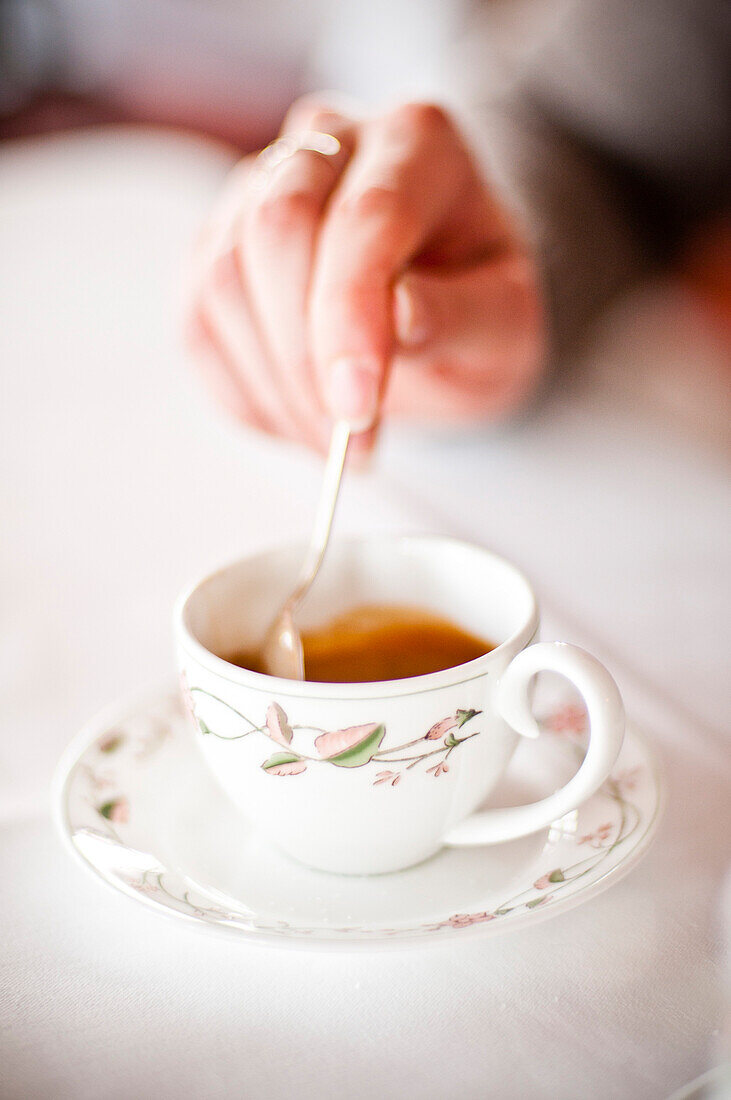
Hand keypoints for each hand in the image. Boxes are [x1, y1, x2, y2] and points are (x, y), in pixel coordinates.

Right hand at [184, 96, 545, 452]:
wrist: (443, 312)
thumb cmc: (477, 310)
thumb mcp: (506, 323)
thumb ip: (464, 315)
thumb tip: (402, 315)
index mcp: (419, 145)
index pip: (366, 217)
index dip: (350, 316)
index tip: (357, 408)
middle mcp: (331, 144)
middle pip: (276, 229)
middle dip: (303, 356)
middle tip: (346, 443)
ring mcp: (262, 187)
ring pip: (223, 277)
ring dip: (271, 385)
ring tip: (330, 444)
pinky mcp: (217, 242)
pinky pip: (197, 320)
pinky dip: (240, 390)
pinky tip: (293, 423)